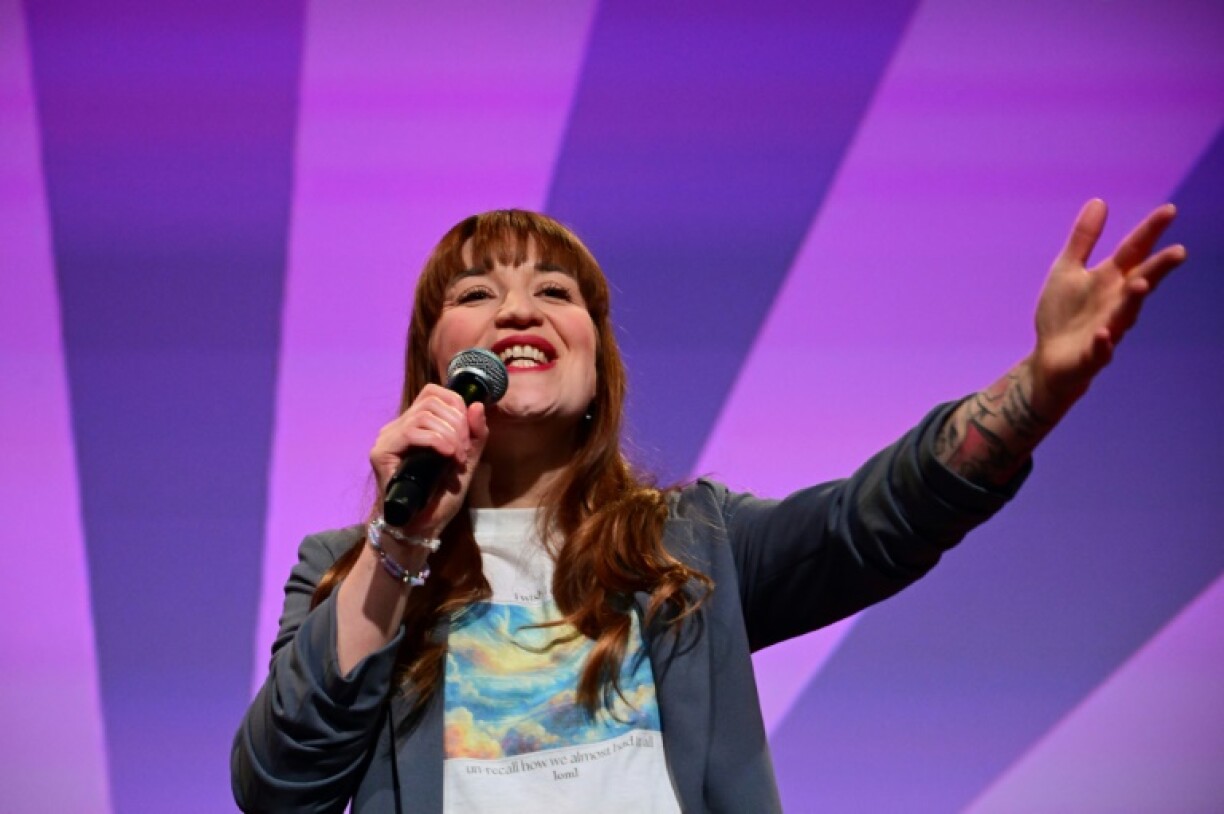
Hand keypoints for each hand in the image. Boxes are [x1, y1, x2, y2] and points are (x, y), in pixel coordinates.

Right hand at [369, 384, 488, 535]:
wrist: (420, 529)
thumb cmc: (440, 498)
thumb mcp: (466, 462)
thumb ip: (475, 436)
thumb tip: (477, 405)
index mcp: (417, 424)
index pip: (435, 393)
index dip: (457, 404)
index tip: (468, 434)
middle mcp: (400, 426)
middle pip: (432, 401)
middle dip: (458, 423)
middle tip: (464, 451)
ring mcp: (389, 438)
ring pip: (424, 415)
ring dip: (450, 434)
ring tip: (457, 458)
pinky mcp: (381, 452)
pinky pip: (411, 431)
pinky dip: (436, 441)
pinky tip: (447, 455)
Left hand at [1031, 199, 1185, 413]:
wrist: (1048, 362)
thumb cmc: (1063, 314)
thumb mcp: (1067, 270)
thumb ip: (1084, 239)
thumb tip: (1100, 200)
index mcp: (1109, 281)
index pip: (1134, 252)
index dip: (1150, 232)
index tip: (1169, 210)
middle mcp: (1115, 304)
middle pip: (1140, 283)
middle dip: (1158, 269)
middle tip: (1179, 251)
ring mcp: (1106, 331)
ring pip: (1124, 316)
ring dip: (1133, 301)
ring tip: (1141, 284)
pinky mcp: (1091, 357)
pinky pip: (1100, 351)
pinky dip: (1103, 344)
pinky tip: (1104, 335)